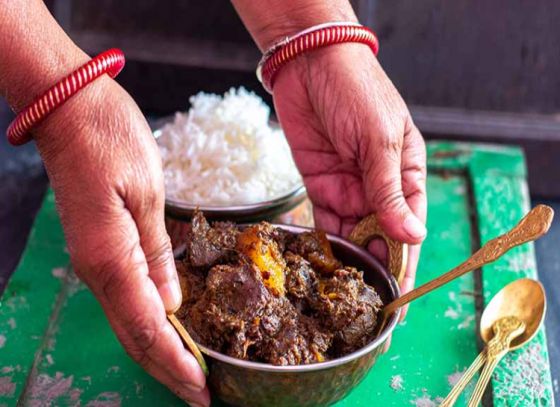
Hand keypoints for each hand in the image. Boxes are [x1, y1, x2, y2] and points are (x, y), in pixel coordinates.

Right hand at [34, 78, 208, 406]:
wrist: (70, 110)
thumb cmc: (109, 140)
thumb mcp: (146, 192)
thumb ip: (157, 252)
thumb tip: (171, 302)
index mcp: (112, 259)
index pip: (149, 327)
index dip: (176, 362)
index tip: (203, 388)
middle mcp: (99, 269)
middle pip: (135, 335)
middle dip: (168, 368)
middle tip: (200, 395)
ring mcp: (96, 261)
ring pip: (129, 321)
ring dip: (159, 351)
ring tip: (189, 372)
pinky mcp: (99, 249)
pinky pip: (126, 298)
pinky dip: (149, 324)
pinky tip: (168, 329)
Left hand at [273, 44, 426, 314]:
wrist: (310, 66)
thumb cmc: (357, 92)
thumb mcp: (380, 141)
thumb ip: (389, 190)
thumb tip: (410, 236)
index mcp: (407, 172)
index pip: (410, 223)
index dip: (406, 258)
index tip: (400, 291)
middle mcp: (378, 185)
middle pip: (381, 235)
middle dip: (376, 265)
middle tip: (366, 296)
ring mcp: (348, 187)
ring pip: (352, 234)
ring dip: (349, 258)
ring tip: (343, 288)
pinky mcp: (319, 186)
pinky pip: (324, 221)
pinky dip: (324, 242)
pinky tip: (323, 262)